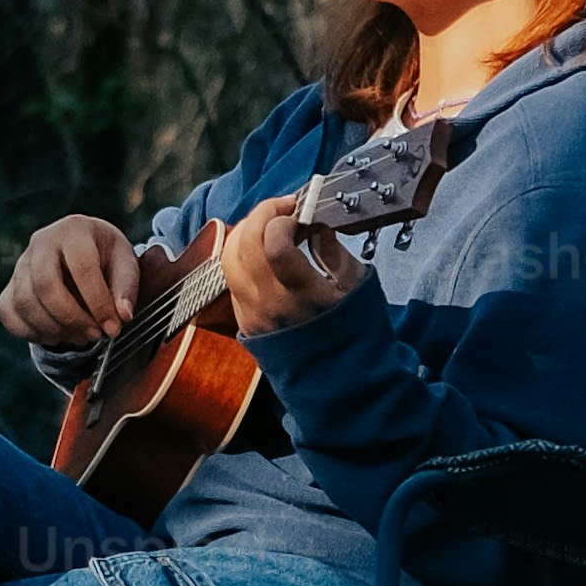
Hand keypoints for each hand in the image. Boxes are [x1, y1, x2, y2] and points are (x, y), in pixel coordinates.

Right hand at [0, 213, 137, 346]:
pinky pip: (8, 312)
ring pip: (24, 302)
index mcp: (74, 229)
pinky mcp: (10, 284)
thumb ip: (127, 288)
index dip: (98, 302)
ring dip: (53, 328)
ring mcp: (21, 263)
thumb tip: (122, 315)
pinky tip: (55, 336)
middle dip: (71, 318)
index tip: (113, 328)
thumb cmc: (106, 257)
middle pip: (45, 285)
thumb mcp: (125, 264)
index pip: (81, 267)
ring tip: (79, 337)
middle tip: (94, 335)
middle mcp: (41, 241)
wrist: (82, 251)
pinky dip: (30, 332)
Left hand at [215, 197, 360, 338]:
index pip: (274, 243)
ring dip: (245, 230)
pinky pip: (231, 277)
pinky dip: (241, 254)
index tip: (300, 212)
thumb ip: (333, 250)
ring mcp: (252, 313)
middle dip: (261, 214)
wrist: (338, 377)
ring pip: (228, 257)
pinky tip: (262, 250)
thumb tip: (315, 223)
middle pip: (245, 243)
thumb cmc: (353, 330)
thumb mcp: (357, 287)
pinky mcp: (244, 320)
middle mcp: (270, 303)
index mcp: (303, 294)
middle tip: (283, 208)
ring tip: (269, 224)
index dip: (282, 218)